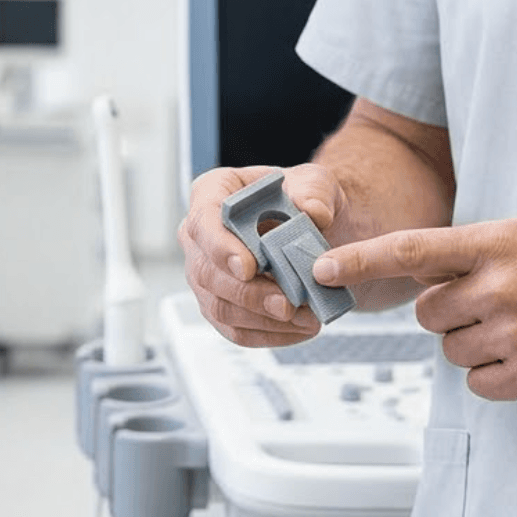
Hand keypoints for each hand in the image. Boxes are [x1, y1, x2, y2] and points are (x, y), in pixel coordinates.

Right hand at [178, 164, 348, 346]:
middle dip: (250, 294)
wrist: (312, 230)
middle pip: (208, 273)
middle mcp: (201, 238)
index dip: (221, 248)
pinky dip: (270, 334)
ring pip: (220, 307)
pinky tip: (299, 329)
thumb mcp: (316, 183)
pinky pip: (236, 330)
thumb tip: (314, 212)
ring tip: (304, 318)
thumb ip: (315, 191)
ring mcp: (207, 275)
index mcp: (213, 194)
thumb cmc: (302, 199)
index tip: (249, 267)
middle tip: (287, 304)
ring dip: (263, 319)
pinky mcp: (221, 306)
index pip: (203, 222)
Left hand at [313, 216, 516, 400]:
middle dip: (449, 311)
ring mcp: (514, 334)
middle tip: (491, 304)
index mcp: (498, 244)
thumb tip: (422, 267)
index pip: (412, 250)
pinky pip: (476, 382)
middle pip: (428, 312)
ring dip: (473, 343)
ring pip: (450, 349)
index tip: (321, 269)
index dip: (361, 261)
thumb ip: (475, 249)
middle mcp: (499, 288)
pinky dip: (492, 374)